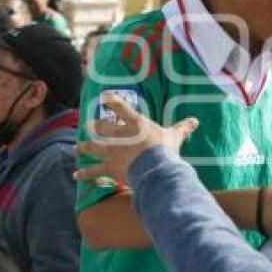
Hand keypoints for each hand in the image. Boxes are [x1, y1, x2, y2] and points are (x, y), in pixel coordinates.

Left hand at [74, 92, 198, 182]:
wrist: (155, 166)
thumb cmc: (165, 148)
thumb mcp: (175, 136)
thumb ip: (182, 128)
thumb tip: (195, 120)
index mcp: (135, 124)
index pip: (122, 108)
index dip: (113, 101)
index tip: (104, 96)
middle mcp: (119, 135)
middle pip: (102, 129)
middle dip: (93, 128)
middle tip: (87, 126)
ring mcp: (112, 152)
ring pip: (92, 149)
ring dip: (83, 149)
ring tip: (75, 149)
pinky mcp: (109, 168)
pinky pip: (94, 172)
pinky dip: (85, 174)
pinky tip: (77, 175)